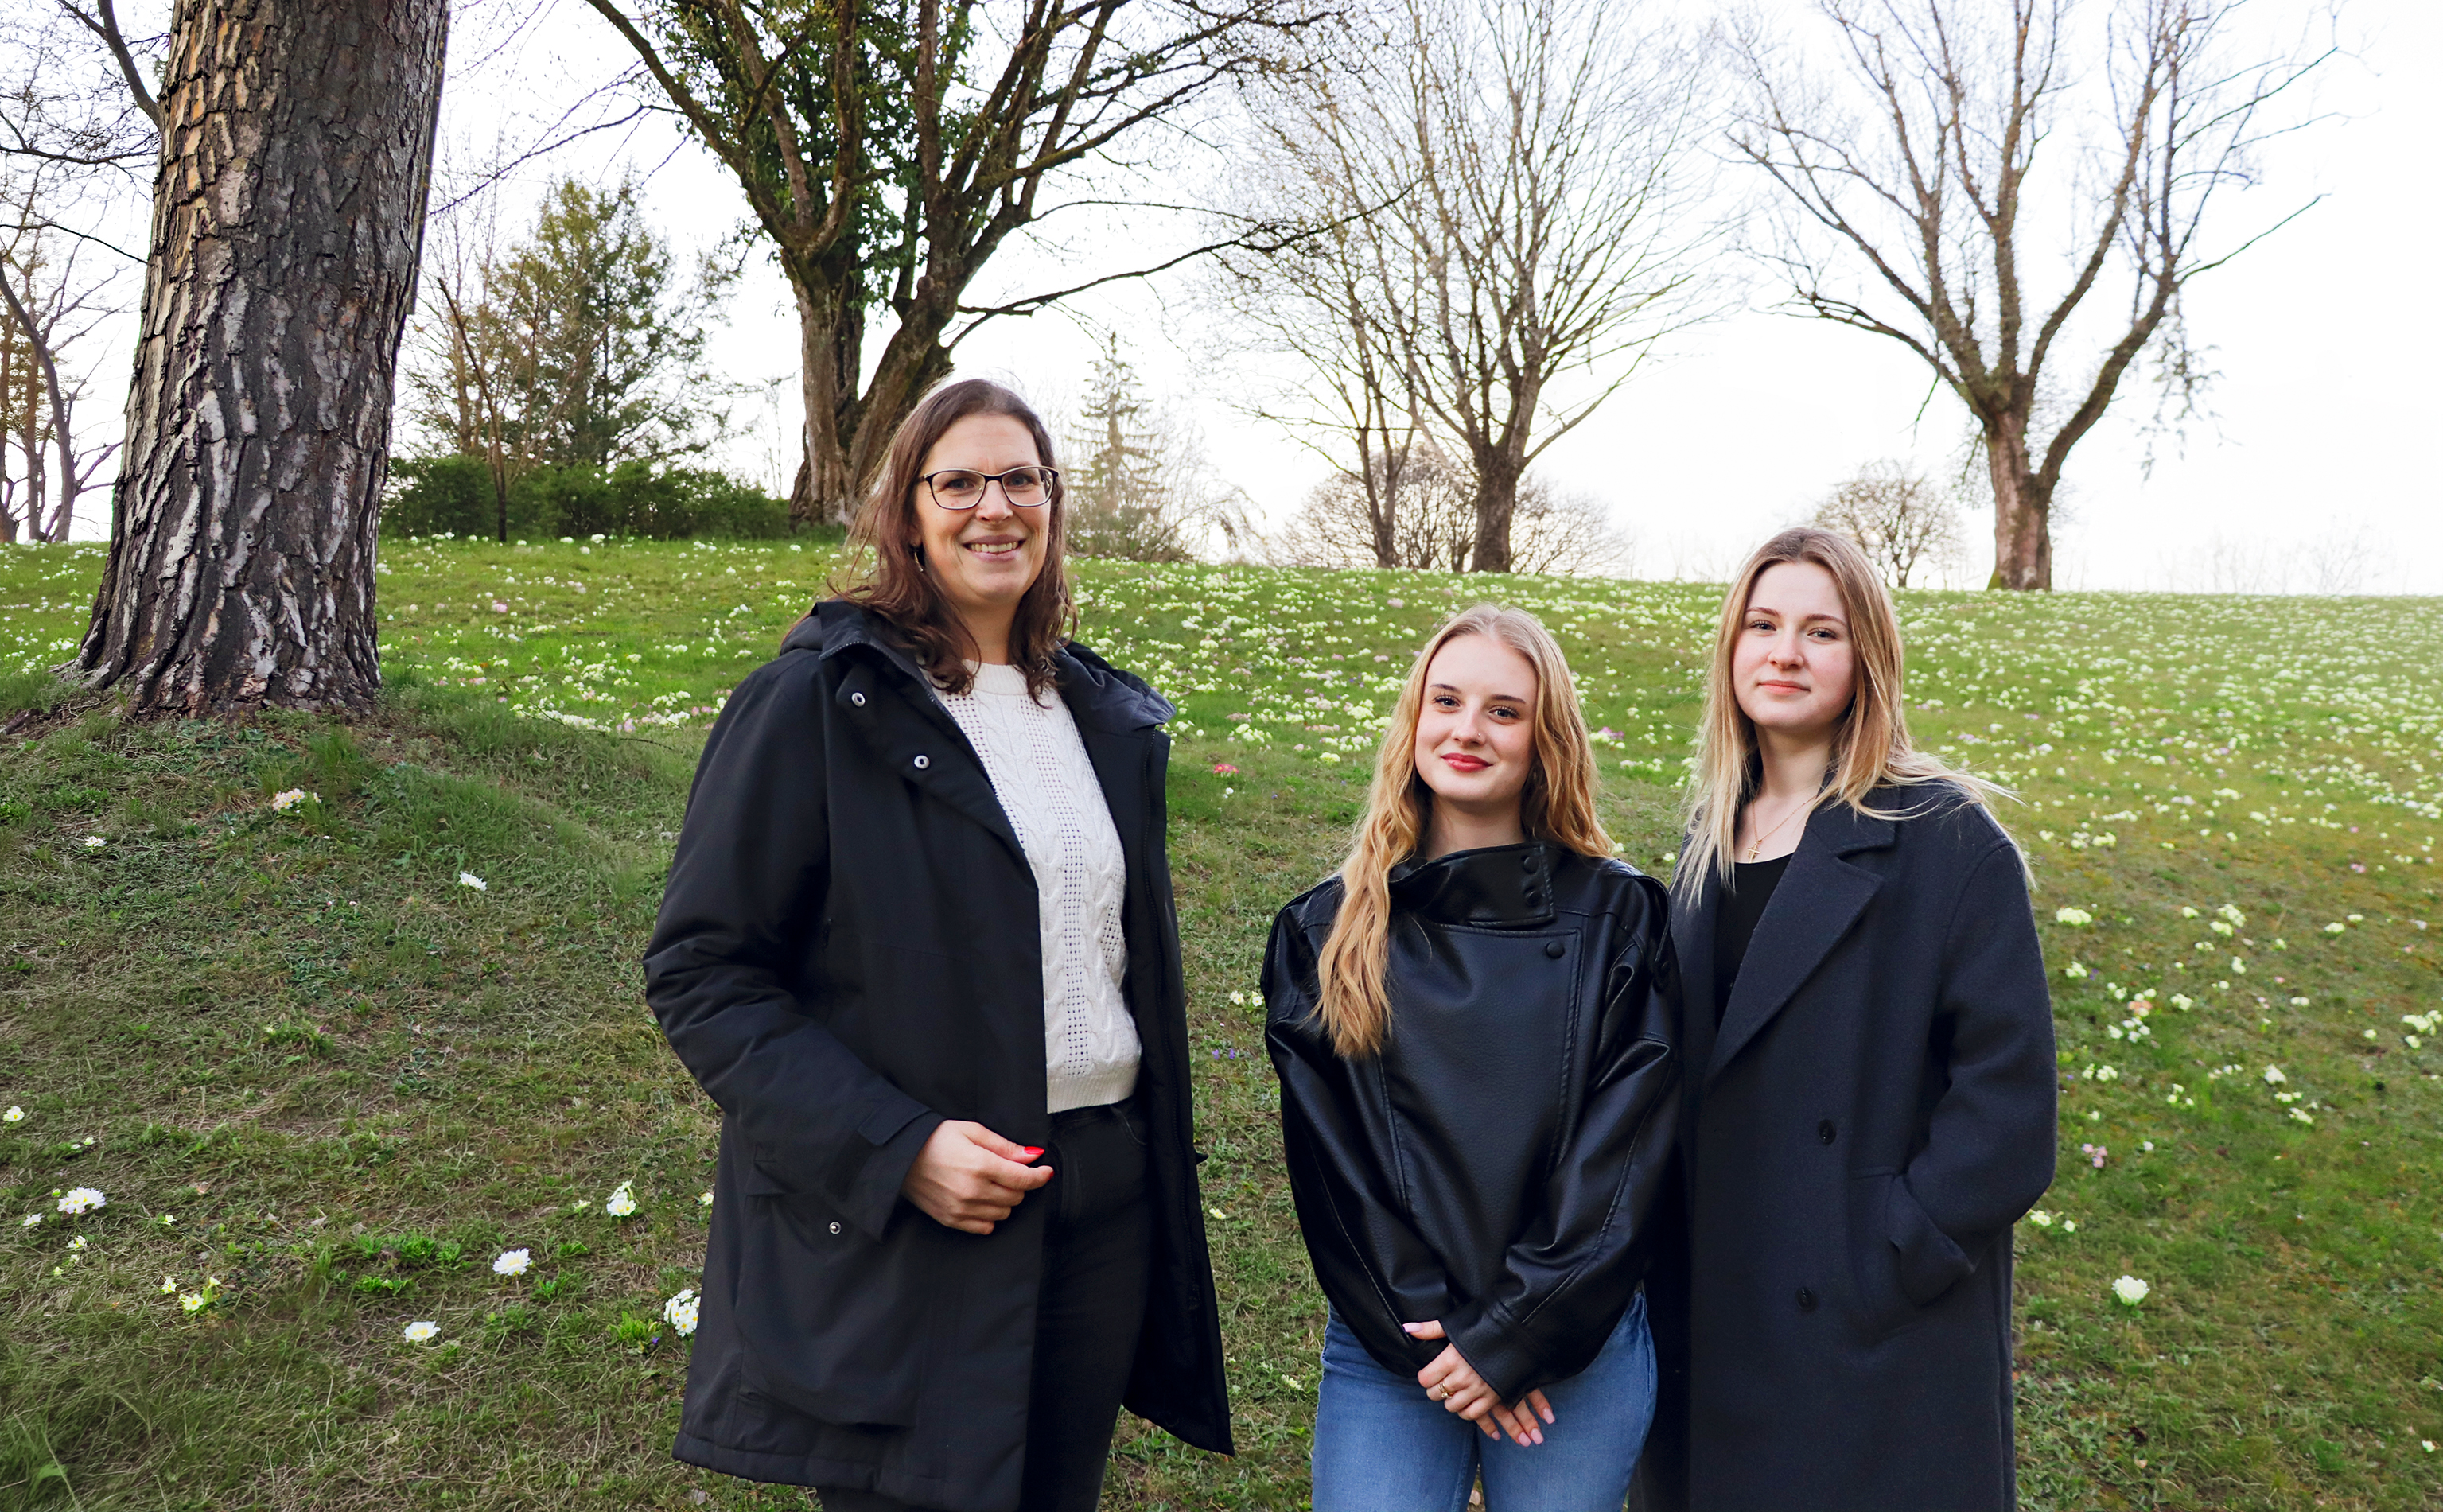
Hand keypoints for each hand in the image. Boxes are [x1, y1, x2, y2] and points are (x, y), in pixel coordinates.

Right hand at [900, 1120, 1050, 1233]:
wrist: (900, 1156)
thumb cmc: (935, 1139)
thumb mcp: (971, 1131)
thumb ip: (1004, 1146)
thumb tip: (1032, 1156)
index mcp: (980, 1165)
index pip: (1023, 1179)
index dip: (1040, 1176)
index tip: (1046, 1172)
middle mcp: (973, 1191)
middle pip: (1015, 1197)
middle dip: (1018, 1184)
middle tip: (1007, 1171)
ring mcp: (961, 1209)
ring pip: (1003, 1214)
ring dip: (1004, 1201)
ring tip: (990, 1184)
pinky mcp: (951, 1220)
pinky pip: (984, 1228)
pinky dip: (989, 1217)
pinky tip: (981, 1201)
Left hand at [1402, 1321, 1554, 1446]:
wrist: (1520, 1334)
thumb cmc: (1486, 1325)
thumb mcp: (1457, 1324)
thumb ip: (1431, 1329)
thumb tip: (1407, 1328)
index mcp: (1450, 1358)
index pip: (1425, 1379)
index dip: (1426, 1377)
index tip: (1431, 1373)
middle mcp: (1461, 1376)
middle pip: (1436, 1394)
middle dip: (1436, 1389)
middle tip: (1442, 1383)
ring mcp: (1477, 1389)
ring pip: (1452, 1406)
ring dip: (1450, 1401)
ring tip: (1455, 1392)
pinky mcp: (1492, 1398)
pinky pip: (1471, 1414)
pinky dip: (1466, 1411)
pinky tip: (1467, 1402)